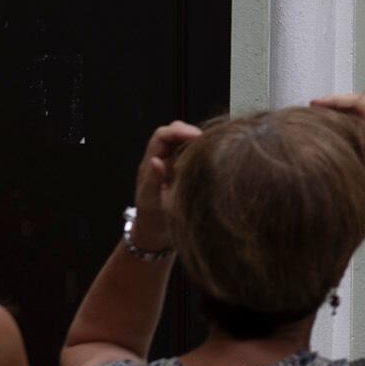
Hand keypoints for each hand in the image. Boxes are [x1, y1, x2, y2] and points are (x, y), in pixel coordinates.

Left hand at [128, 121, 200, 253]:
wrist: (156, 235)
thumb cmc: (152, 219)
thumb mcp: (151, 202)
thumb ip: (153, 181)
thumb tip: (157, 160)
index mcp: (151, 163)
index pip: (162, 136)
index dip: (178, 131)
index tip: (197, 136)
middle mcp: (162, 159)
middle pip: (173, 132)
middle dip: (189, 131)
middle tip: (208, 139)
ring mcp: (173, 165)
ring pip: (183, 141)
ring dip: (197, 140)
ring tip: (213, 146)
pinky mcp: (183, 172)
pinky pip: (192, 154)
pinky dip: (202, 151)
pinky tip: (213, 157)